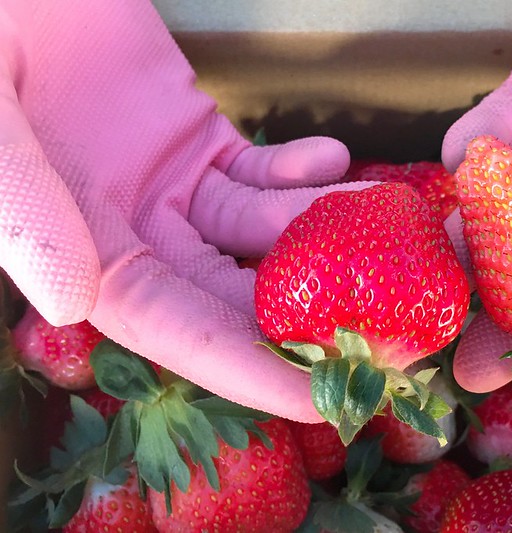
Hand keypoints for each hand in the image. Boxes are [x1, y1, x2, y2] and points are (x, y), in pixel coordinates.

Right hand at [0, 1, 374, 421]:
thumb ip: (22, 206)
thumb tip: (70, 302)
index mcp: (83, 254)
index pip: (175, 333)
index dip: (246, 369)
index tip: (318, 396)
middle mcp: (133, 237)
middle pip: (233, 294)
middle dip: (307, 315)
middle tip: (383, 326)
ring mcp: (170, 189)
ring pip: (259, 230)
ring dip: (320, 230)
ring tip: (379, 224)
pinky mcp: (196, 141)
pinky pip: (257, 171)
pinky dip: (297, 172)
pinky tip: (331, 162)